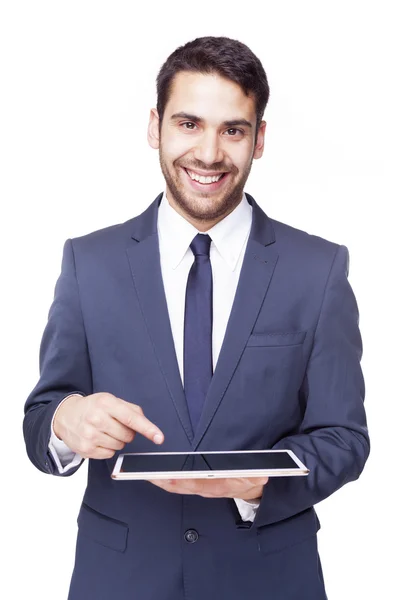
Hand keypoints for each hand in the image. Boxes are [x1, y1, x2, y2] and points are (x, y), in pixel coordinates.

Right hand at [53, 392, 163, 458]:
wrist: (65, 416)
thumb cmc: (92, 407)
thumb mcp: (110, 400)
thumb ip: (130, 409)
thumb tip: (145, 422)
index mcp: (106, 403)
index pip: (131, 418)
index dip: (148, 429)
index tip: (159, 437)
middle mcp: (97, 419)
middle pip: (128, 435)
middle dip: (128, 433)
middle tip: (116, 425)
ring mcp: (90, 435)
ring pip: (119, 446)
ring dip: (118, 440)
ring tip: (105, 431)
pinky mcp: (86, 449)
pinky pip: (109, 454)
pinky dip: (108, 448)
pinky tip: (99, 439)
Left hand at [149, 476, 268, 500]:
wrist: (251, 491)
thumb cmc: (250, 480)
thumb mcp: (256, 477)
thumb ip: (256, 476)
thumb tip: (260, 474)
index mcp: (217, 485)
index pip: (196, 482)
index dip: (181, 480)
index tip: (169, 475)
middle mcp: (205, 488)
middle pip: (180, 486)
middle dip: (162, 480)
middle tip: (147, 473)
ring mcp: (200, 489)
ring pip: (176, 487)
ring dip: (161, 481)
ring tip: (146, 473)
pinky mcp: (197, 487)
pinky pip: (178, 486)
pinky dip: (166, 481)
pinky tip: (157, 476)